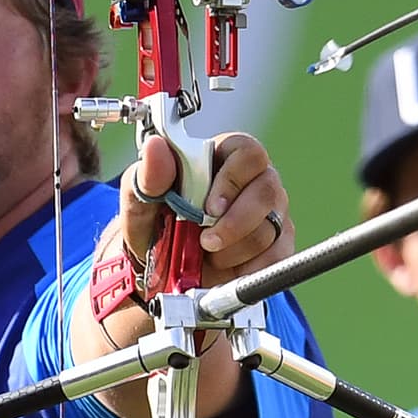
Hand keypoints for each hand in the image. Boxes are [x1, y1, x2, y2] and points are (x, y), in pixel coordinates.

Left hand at [119, 133, 292, 287]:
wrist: (158, 268)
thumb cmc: (153, 224)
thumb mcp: (140, 201)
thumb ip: (148, 176)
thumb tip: (156, 147)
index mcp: (223, 158)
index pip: (247, 153)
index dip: (233, 179)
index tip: (209, 208)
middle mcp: (253, 182)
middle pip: (267, 191)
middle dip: (236, 223)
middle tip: (206, 241)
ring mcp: (269, 213)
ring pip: (270, 228)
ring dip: (234, 250)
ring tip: (207, 255)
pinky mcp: (277, 245)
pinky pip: (277, 257)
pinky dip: (250, 270)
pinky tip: (227, 270)